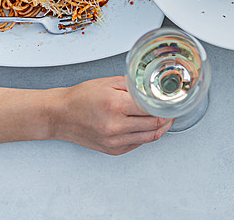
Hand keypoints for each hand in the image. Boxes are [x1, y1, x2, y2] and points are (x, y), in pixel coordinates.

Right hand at [51, 75, 172, 154]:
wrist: (60, 115)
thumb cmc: (81, 98)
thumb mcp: (108, 83)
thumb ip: (133, 85)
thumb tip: (153, 88)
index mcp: (115, 106)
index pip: (153, 109)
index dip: (167, 105)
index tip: (172, 100)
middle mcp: (115, 126)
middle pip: (155, 125)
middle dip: (168, 116)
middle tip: (172, 109)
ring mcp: (114, 141)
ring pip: (150, 137)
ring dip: (161, 127)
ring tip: (165, 118)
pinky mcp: (113, 150)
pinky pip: (138, 143)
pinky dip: (146, 134)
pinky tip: (147, 125)